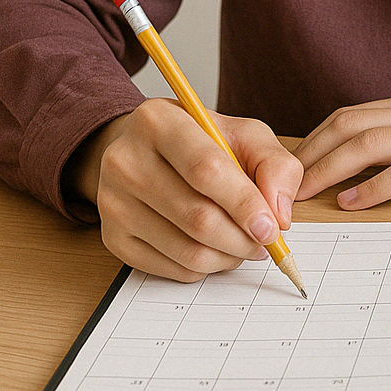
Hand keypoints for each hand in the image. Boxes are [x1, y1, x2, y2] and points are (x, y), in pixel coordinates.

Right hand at [64, 99, 303, 282]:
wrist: (147, 152)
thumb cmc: (202, 142)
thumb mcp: (244, 134)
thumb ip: (274, 164)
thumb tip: (279, 215)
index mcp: (158, 121)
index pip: (206, 169)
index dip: (245, 203)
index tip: (272, 227)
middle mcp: (125, 160)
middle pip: (197, 217)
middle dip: (242, 239)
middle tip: (265, 242)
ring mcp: (113, 201)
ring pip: (186, 250)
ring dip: (228, 257)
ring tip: (244, 244)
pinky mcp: (112, 237)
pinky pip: (170, 269)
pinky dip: (204, 268)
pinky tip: (215, 249)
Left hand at [294, 89, 390, 208]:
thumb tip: (381, 162)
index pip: (352, 114)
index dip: (316, 141)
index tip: (291, 170)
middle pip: (348, 124)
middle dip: (310, 156)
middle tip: (281, 188)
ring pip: (368, 143)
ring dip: (329, 171)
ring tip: (304, 197)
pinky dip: (373, 186)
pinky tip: (355, 203)